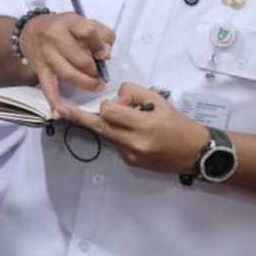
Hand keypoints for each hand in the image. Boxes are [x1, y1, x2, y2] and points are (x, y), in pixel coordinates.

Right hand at [18, 12, 115, 111]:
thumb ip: (100, 34)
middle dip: (95, 70)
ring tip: (96, 86)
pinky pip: (47, 86)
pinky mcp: (40, 70)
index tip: (104, 54)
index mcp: (68, 22)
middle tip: (101, 75)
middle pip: (80, 59)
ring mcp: (46, 56)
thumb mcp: (80, 21)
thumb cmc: (60, 26)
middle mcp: (55, 38)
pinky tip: (59, 112)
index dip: (100, 45)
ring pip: (69, 74)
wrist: (28, 31)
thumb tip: (106, 54)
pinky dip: (53, 100)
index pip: (88, 32)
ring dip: (86, 83)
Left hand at [59, 82, 208, 174]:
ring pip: (105, 134)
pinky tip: (134, 135)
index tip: (120, 102)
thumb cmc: (179, 123)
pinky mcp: (130, 163)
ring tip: (124, 120)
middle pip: (98, 126)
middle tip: (59, 110)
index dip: (110, 104)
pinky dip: (118, 135)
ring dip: (108, 124)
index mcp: (144, 124)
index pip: (109, 111)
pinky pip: (114, 144)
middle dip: (82, 116)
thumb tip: (114, 98)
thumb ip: (133, 93)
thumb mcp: (159, 100)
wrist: (196, 152)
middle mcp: (134, 142)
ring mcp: (130, 155)